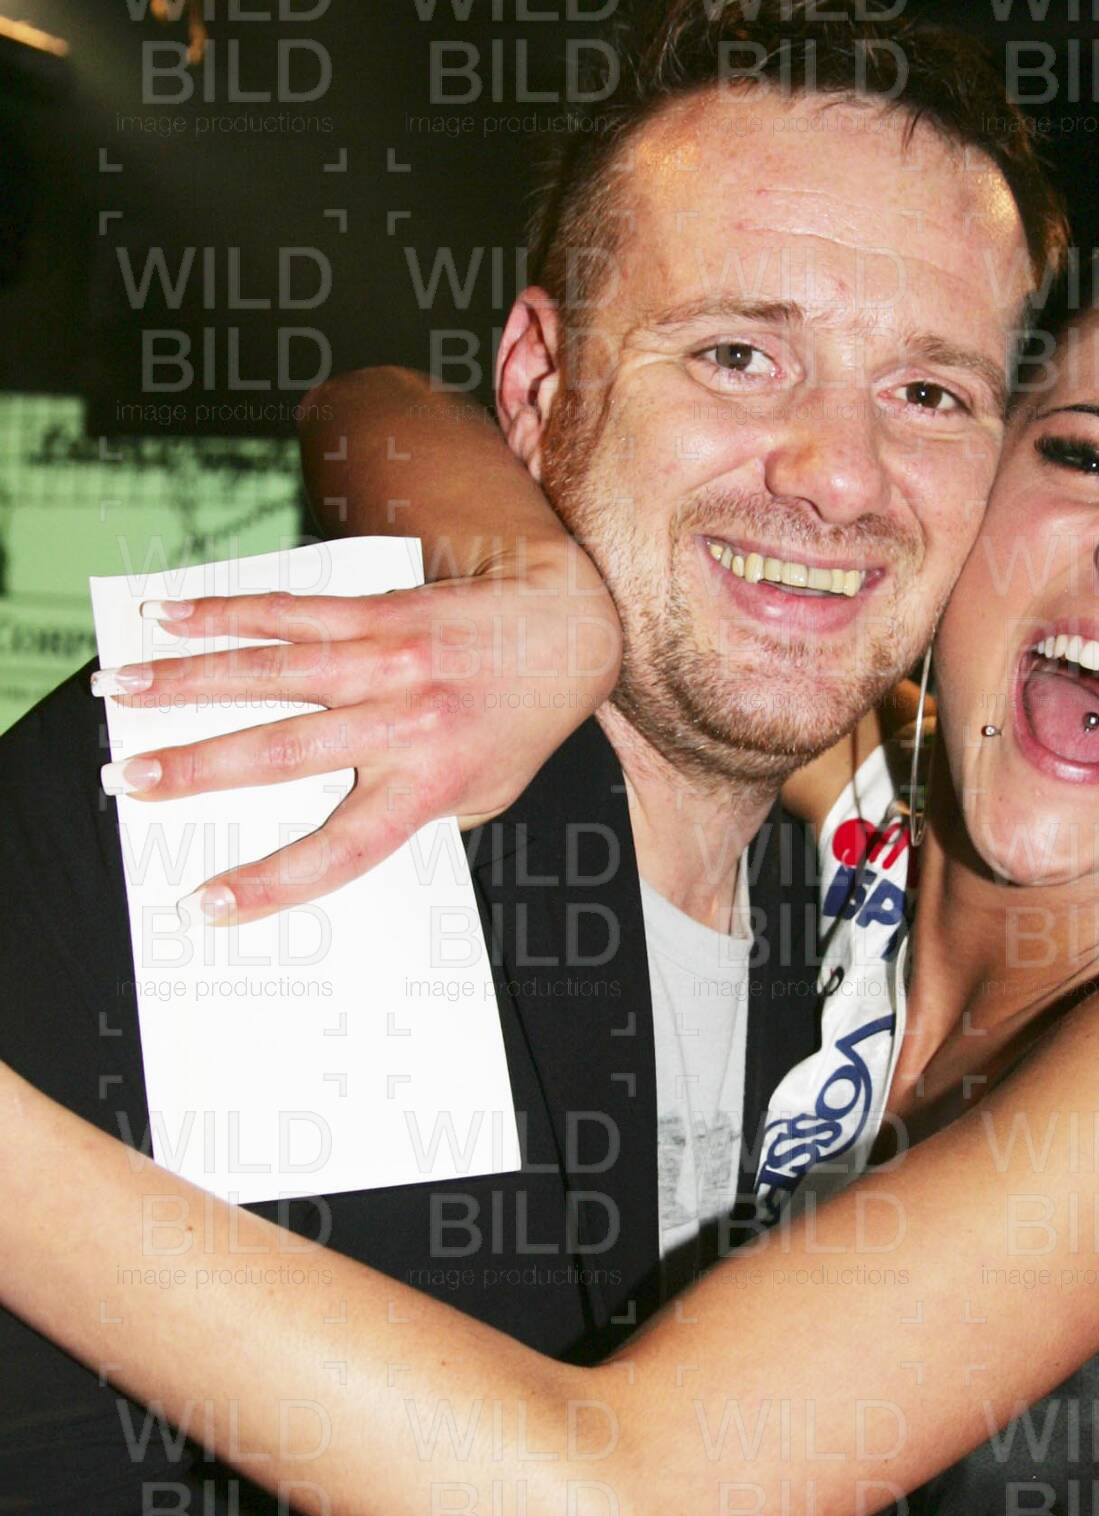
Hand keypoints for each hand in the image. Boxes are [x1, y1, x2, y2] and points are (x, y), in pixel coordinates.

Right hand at [96, 551, 621, 922]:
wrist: (564, 635)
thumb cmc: (514, 730)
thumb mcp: (481, 797)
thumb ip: (408, 815)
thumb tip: (317, 836)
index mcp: (428, 787)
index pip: (340, 848)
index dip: (271, 883)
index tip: (206, 905)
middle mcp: (404, 722)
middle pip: (283, 753)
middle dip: (196, 769)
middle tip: (127, 781)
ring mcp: (388, 660)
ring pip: (270, 672)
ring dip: (185, 680)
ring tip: (117, 688)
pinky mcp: (377, 609)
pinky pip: (289, 610)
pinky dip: (223, 612)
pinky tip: (167, 616)